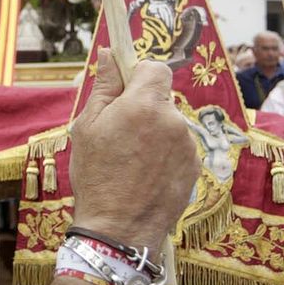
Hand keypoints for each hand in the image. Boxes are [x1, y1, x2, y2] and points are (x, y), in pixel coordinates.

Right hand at [68, 52, 197, 248]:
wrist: (119, 230)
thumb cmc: (96, 177)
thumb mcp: (87, 127)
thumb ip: (104, 87)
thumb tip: (109, 54)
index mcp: (144, 105)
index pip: (155, 68)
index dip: (139, 75)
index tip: (125, 89)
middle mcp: (173, 120)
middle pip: (162, 99)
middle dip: (143, 108)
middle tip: (120, 134)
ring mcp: (188, 145)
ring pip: (170, 124)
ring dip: (155, 133)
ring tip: (132, 160)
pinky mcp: (195, 167)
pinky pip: (178, 148)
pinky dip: (165, 155)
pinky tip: (146, 175)